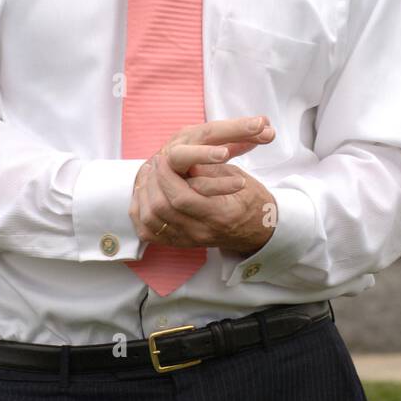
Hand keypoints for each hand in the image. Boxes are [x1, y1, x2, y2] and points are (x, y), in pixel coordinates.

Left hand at [127, 116, 278, 257]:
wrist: (258, 230)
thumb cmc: (251, 200)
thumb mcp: (236, 177)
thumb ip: (207, 170)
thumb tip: (179, 157)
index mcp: (221, 214)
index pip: (181, 198)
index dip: (167, 174)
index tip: (166, 157)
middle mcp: (202, 231)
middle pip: (162, 208)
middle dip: (154, 181)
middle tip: (156, 163)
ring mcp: (189, 240)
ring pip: (151, 221)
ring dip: (146, 194)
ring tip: (151, 175)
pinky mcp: (180, 243)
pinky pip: (150, 232)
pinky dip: (142, 211)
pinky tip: (147, 194)